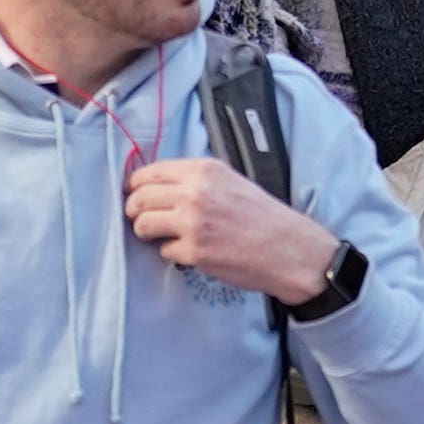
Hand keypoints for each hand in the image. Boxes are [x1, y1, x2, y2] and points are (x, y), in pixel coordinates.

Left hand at [122, 154, 338, 306]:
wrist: (289, 249)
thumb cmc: (263, 216)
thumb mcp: (231, 181)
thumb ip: (196, 179)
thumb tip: (159, 186)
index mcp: (204, 170)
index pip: (150, 173)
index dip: (136, 186)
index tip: (136, 196)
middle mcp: (194, 192)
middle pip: (140, 198)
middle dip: (134, 210)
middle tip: (140, 219)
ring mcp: (192, 223)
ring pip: (143, 224)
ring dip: (146, 232)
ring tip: (160, 236)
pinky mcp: (194, 251)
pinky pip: (164, 251)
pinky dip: (172, 253)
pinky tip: (189, 252)